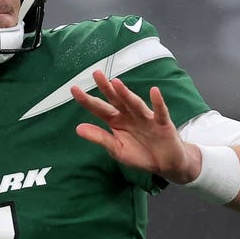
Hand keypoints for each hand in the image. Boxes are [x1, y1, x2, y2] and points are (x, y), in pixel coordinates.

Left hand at [70, 71, 200, 183]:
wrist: (166, 165)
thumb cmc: (140, 155)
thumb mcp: (117, 150)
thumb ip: (100, 138)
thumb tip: (78, 128)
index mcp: (117, 121)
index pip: (99, 108)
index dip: (87, 100)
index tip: (73, 88)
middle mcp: (130, 116)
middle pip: (116, 100)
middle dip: (106, 88)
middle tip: (96, 73)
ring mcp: (147, 118)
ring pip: (135, 104)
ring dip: (126, 94)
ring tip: (116, 83)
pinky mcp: (163, 124)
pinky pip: (160, 112)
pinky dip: (158, 102)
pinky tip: (154, 91)